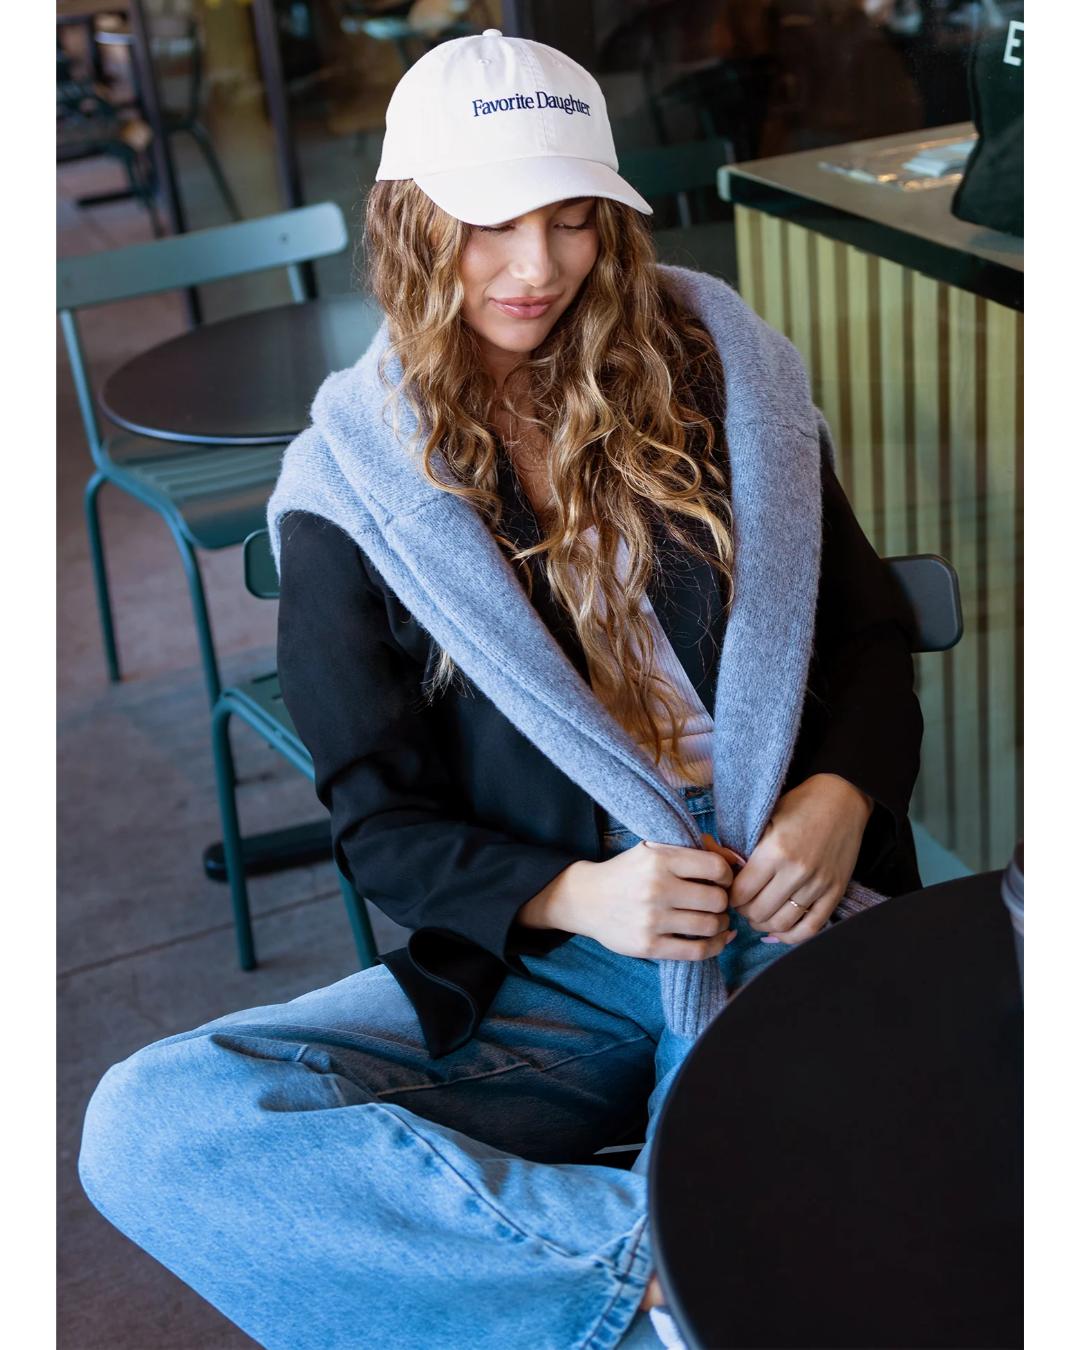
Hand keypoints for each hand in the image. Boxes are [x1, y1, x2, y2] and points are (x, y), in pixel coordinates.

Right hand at [518, 843, 735, 961]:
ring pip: (710, 925)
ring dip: (720, 925)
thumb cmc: (627, 872)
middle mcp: (656, 888)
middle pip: (717, 899)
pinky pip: (696, 951)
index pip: (715, 868)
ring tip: (715, 920)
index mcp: (659, 859)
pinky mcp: (648, 945)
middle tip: (718, 904)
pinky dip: (714, 947)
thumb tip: (733, 860)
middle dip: (723, 902)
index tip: (722, 881)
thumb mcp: (651, 850)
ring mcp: (652, 919)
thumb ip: (688, 851)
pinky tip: (716, 940)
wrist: (585, 899)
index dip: (727, 876)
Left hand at [728, 774, 872, 943]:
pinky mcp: (835, 893)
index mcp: (775, 851)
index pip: (741, 892)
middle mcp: (797, 871)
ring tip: (758, 915)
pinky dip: (791, 936)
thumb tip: (711, 859)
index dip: (730, 897)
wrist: (842, 799)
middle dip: (744, 912)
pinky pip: (811, 928)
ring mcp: (819, 885)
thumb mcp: (764, 818)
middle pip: (759, 912)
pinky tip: (779, 930)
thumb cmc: (799, 805)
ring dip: (764, 925)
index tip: (729, 892)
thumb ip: (739, 845)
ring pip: (782, 924)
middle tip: (741, 905)